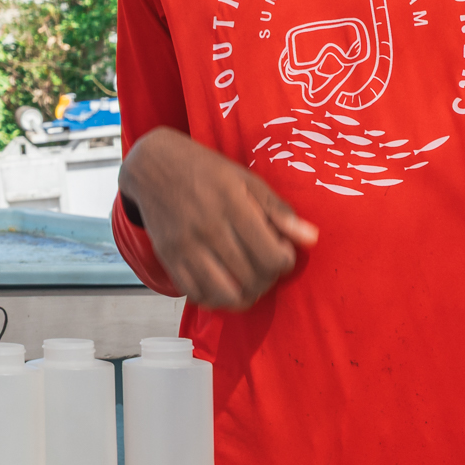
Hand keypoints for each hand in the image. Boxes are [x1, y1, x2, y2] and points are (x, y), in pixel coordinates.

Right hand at [119, 127, 317, 310]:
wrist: (153, 166)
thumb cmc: (205, 170)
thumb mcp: (247, 180)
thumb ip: (279, 211)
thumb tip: (311, 239)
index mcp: (233, 206)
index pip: (272, 257)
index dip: (285, 261)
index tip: (281, 250)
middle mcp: (208, 229)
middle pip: (252, 277)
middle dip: (268, 279)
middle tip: (266, 266)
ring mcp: (185, 245)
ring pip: (225, 293)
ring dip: (244, 295)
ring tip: (249, 283)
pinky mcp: (168, 256)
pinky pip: (195, 293)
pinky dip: (214, 298)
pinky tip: (223, 286)